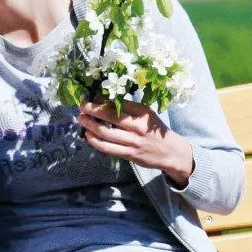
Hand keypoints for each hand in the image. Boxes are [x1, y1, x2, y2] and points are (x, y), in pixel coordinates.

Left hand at [77, 100, 193, 187]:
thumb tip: (104, 101)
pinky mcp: (129, 154)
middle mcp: (138, 126)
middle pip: (110, 116)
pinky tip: (88, 135)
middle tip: (81, 106)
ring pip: (105, 133)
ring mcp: (133, 141)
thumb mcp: (147, 114)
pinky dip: (95, 141)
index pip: (118, 103)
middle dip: (92, 110)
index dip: (101, 100)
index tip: (91, 97)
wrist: (170, 152)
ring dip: (90, 125)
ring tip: (82, 119)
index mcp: (143, 112)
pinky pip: (107, 148)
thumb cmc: (155, 130)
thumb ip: (129, 108)